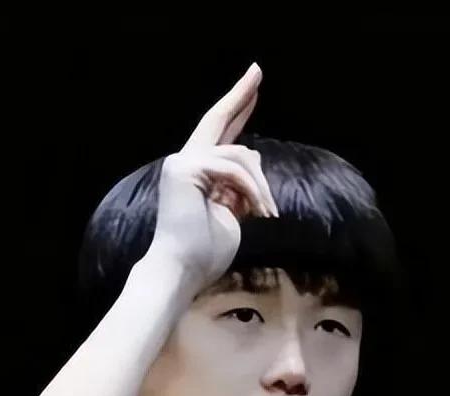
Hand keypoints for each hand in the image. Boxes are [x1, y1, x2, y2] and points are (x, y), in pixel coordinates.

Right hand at [147, 62, 278, 289]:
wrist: (181, 270)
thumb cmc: (204, 252)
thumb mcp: (233, 214)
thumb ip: (240, 188)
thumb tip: (255, 166)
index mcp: (196, 173)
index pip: (219, 135)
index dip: (236, 111)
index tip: (252, 90)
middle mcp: (185, 161)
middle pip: (217, 119)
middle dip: (240, 95)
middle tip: (257, 70)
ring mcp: (182, 162)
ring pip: (240, 155)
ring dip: (261, 185)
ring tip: (268, 212)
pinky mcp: (186, 167)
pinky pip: (234, 168)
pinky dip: (252, 189)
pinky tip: (260, 211)